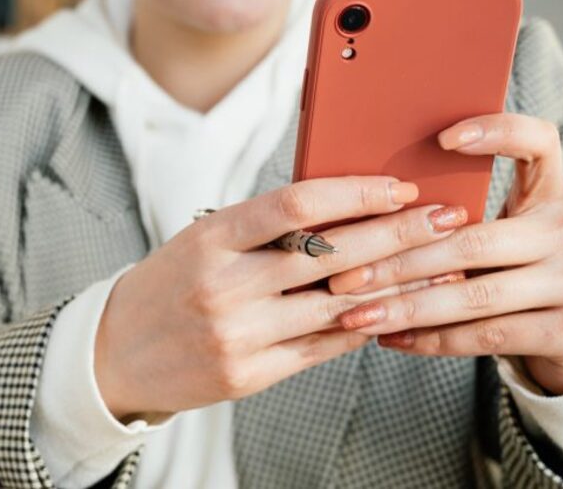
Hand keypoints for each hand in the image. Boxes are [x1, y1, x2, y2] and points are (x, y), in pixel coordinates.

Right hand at [93, 176, 469, 420]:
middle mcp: (224, 286)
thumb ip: (263, 226)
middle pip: (331, 255)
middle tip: (448, 218)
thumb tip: (345, 203)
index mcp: (210, 239)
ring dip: (399, 284)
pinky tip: (398, 309)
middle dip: (400, 234)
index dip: (356, 193)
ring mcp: (237, 335)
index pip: (296, 205)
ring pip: (338, 306)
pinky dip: (364, 327)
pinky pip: (322, 348)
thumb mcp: (201, 239)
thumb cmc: (168, 284)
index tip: (400, 187)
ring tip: (443, 267)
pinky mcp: (248, 376)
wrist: (114, 353)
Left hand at [329, 113, 562, 394]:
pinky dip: (432, 340)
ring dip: (406, 308)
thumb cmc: (516, 263)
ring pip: (475, 295)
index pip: (538, 143)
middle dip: (399, 261)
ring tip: (355, 315)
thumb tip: (369, 200)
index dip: (497, 132)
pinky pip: (486, 337)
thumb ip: (459, 208)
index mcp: (550, 193)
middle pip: (474, 241)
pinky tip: (390, 338)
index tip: (443, 139)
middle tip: (344, 275)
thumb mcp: (505, 226)